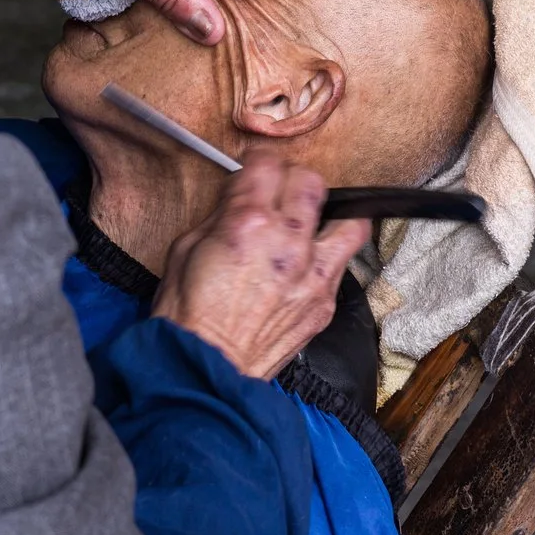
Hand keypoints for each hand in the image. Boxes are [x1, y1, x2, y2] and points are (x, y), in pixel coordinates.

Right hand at [154, 151, 370, 379]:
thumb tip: (237, 200)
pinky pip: (344, 264)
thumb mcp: (184, 249)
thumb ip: (219, 216)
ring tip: (314, 222)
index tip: (253, 171)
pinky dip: (330, 255)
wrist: (204, 371)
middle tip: (280, 192)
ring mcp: (313, 273)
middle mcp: (289, 241)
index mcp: (248, 221)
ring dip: (330, 215)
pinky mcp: (325, 302)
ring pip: (350, 220)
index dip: (257, 164)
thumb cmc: (186, 316)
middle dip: (293, 180)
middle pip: (312, 181)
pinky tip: (310, 262)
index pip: (268, 164)